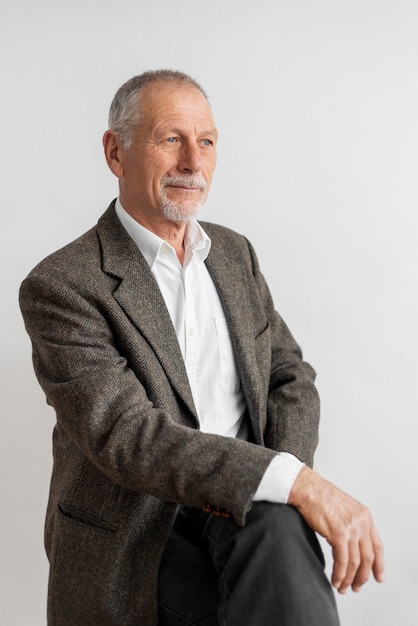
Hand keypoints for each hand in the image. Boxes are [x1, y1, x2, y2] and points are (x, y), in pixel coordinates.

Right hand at [288, 466, 384, 593]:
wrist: (307, 488)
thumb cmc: (320, 497)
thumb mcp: (344, 509)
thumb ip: (352, 524)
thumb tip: (353, 545)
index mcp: (365, 516)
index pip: (378, 545)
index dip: (379, 564)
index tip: (378, 577)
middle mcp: (362, 522)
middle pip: (368, 557)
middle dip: (363, 576)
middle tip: (356, 587)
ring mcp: (351, 528)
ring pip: (356, 562)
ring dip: (349, 579)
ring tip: (342, 587)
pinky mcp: (339, 533)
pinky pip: (343, 561)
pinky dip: (340, 574)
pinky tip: (335, 580)